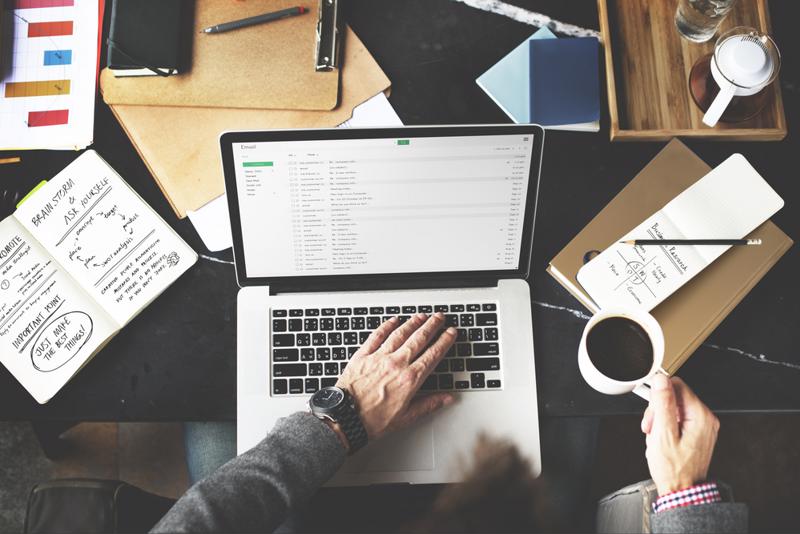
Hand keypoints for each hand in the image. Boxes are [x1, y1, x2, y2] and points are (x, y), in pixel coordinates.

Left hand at [335, 313, 456, 443]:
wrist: (345, 418)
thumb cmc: (373, 420)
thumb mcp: (407, 417)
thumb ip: (429, 404)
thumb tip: (447, 399)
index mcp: (410, 379)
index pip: (433, 355)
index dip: (444, 341)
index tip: (451, 333)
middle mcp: (396, 364)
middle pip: (419, 339)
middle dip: (432, 325)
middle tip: (439, 317)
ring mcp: (379, 357)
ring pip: (400, 333)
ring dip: (413, 322)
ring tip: (421, 316)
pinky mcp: (363, 355)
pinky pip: (377, 335)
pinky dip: (386, 325)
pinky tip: (393, 320)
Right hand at [641, 374, 719, 495]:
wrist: (681, 490)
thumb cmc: (674, 469)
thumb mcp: (663, 433)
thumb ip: (662, 404)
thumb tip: (661, 380)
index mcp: (701, 416)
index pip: (677, 385)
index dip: (658, 395)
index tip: (650, 408)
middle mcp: (705, 419)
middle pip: (675, 396)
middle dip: (658, 410)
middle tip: (651, 427)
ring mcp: (702, 426)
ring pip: (674, 407)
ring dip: (660, 419)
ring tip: (656, 436)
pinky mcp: (697, 432)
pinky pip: (678, 419)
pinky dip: (666, 426)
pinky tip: (661, 438)